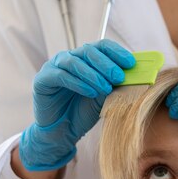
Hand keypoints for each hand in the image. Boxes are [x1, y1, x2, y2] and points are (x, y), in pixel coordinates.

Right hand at [19, 39, 134, 170]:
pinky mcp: (43, 79)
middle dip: (106, 64)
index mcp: (85, 58)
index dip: (117, 52)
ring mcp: (54, 67)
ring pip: (74, 62)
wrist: (62, 132)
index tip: (131, 63)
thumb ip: (114, 84)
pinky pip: (61, 76)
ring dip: (93, 74)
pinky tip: (90, 92)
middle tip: (119, 77)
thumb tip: (134, 75)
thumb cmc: (84, 112)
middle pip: (89, 51)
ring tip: (106, 88)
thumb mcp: (104, 97)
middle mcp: (69, 58)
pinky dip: (78, 83)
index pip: (102, 47)